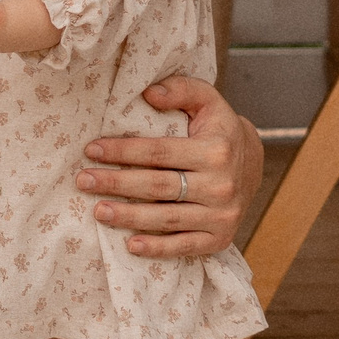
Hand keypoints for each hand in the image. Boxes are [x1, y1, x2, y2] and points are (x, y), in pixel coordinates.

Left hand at [77, 75, 262, 259]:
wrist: (254, 166)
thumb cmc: (219, 130)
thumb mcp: (208, 101)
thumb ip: (181, 89)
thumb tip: (148, 93)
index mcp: (216, 150)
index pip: (159, 152)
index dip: (123, 151)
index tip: (92, 150)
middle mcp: (221, 185)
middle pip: (158, 187)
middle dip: (116, 183)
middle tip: (84, 181)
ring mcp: (221, 215)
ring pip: (167, 219)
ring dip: (129, 217)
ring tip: (98, 211)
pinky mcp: (220, 239)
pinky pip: (184, 247)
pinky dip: (157, 249)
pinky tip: (130, 245)